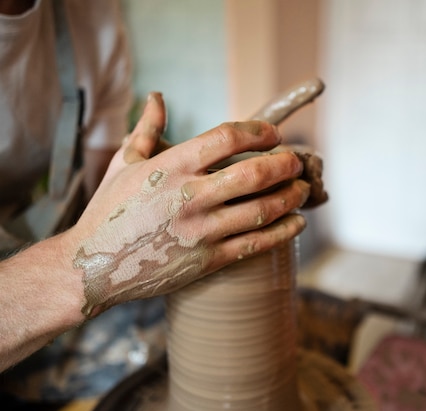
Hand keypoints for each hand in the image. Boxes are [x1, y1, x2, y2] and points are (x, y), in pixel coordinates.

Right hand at [68, 93, 309, 316]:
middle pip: (254, 174)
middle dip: (285, 165)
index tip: (274, 135)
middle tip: (297, 162)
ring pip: (262, 210)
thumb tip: (156, 96)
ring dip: (291, 197)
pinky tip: (298, 223)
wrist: (91, 268)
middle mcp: (190, 196)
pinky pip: (256, 244)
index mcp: (171, 166)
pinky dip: (284, 232)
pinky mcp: (208, 261)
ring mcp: (201, 231)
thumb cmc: (109, 211)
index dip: (258, 132)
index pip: (227, 138)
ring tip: (303, 189)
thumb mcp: (123, 164)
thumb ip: (146, 128)